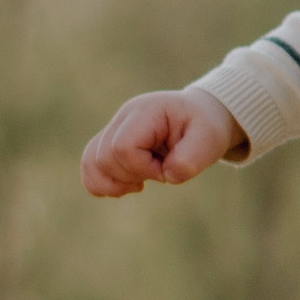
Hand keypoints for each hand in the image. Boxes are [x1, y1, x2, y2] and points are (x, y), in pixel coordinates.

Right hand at [81, 88, 248, 198]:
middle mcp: (123, 118)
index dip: (142, 168)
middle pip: (104, 157)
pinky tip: (126, 187)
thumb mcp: (209, 140)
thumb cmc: (206, 127)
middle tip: (159, 173)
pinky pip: (89, 165)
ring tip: (139, 184)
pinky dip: (101, 183)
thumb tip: (167, 176)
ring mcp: (114, 129)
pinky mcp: (110, 143)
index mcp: (145, 112)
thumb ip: (191, 159)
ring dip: (112, 182)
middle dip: (131, 176)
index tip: (166, 169)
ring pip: (90, 163)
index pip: (123, 146)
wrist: (202, 117)